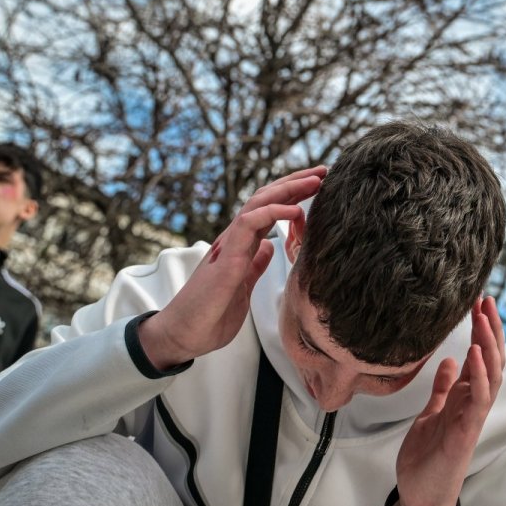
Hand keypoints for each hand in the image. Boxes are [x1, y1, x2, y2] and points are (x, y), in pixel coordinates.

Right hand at [139, 167, 325, 369]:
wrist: (182, 335)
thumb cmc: (210, 314)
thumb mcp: (243, 286)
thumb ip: (255, 264)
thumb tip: (269, 248)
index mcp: (241, 245)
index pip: (269, 209)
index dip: (293, 195)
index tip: (318, 186)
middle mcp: (235, 239)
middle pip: (266, 198)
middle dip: (296, 183)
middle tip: (324, 171)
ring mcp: (229, 246)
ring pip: (258, 203)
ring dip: (288, 189)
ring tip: (314, 181)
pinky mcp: (226, 259)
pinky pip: (248, 224)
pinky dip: (272, 212)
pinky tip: (294, 210)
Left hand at [393, 297, 505, 505]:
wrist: (421, 497)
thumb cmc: (427, 459)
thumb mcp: (431, 415)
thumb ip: (443, 390)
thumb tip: (449, 362)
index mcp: (465, 398)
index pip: (480, 357)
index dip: (482, 331)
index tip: (479, 303)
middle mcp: (473, 405)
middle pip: (490, 360)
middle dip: (490, 330)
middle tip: (486, 299)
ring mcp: (472, 418)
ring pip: (489, 375)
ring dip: (487, 345)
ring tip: (483, 317)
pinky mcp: (465, 433)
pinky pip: (478, 400)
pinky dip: (478, 376)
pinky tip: (472, 353)